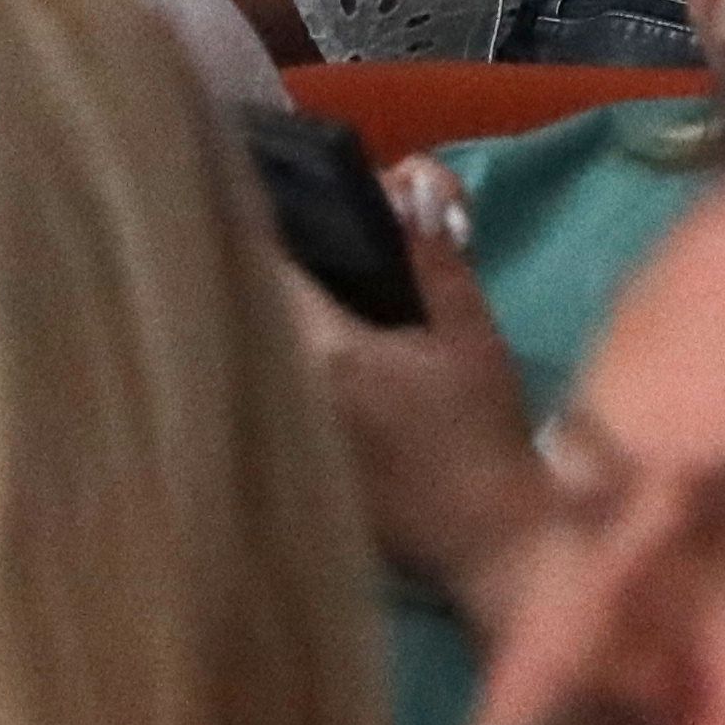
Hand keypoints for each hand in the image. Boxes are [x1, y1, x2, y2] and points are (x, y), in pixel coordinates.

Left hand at [281, 161, 557, 613]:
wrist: (486, 541)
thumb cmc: (482, 435)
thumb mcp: (470, 337)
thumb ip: (435, 257)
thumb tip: (415, 183)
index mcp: (327, 351)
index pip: (259, 266)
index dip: (247, 221)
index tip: (239, 185)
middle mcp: (284, 390)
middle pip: (238, 308)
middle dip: (244, 267)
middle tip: (255, 227)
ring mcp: (276, 434)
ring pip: (244, 353)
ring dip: (249, 318)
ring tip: (254, 285)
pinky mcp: (282, 467)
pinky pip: (256, 397)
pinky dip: (262, 367)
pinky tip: (274, 359)